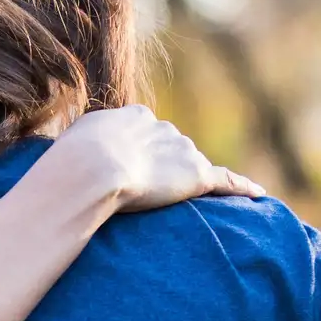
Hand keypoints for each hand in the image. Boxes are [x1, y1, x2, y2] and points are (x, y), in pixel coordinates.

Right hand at [48, 105, 263, 212]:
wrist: (90, 170)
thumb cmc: (69, 163)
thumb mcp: (68, 144)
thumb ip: (78, 146)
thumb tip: (62, 160)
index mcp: (133, 117)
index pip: (145, 133)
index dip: (137, 154)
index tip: (128, 170)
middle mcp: (162, 127)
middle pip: (171, 148)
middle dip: (163, 167)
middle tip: (144, 192)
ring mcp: (181, 151)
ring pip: (191, 165)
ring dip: (186, 182)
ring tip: (176, 203)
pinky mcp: (195, 176)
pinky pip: (225, 180)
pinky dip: (241, 187)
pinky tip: (259, 195)